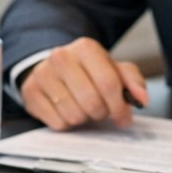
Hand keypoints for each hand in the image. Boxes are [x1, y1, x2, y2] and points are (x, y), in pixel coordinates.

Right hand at [20, 38, 147, 129]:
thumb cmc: (86, 71)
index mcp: (85, 48)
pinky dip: (66, 123)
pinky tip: (66, 110)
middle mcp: (61, 57)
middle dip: (101, 113)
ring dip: (83, 118)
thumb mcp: (112, 69)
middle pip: (92, 102)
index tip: (124, 117)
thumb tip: (141, 98)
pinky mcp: (30, 93)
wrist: (52, 68)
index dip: (120, 107)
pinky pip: (57, 123)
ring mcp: (43, 75)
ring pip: (74, 115)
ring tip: (82, 107)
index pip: (108, 83)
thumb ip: (131, 81)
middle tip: (101, 110)